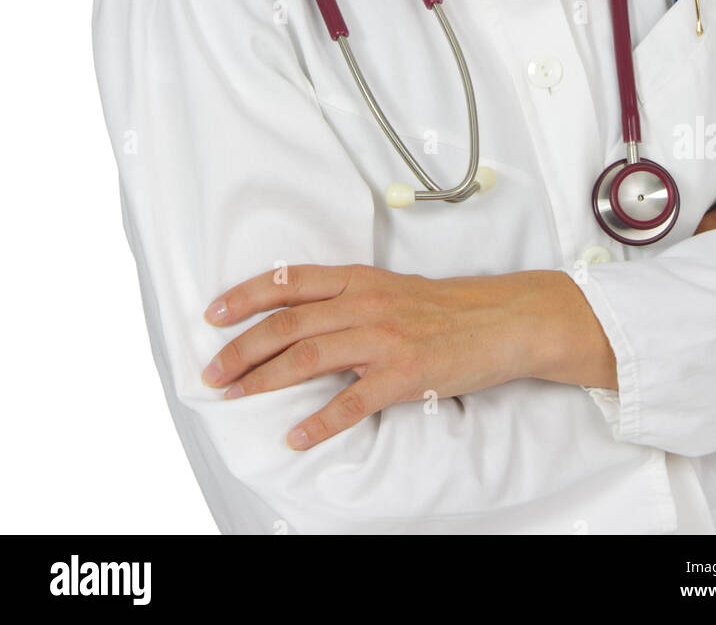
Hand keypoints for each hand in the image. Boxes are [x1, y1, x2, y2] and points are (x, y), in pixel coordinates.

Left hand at [201, 265, 598, 448]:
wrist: (504, 320)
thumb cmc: (448, 308)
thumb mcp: (393, 289)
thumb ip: (350, 298)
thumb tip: (303, 316)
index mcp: (360, 278)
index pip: (291, 281)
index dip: (247, 296)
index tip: (214, 313)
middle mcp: (366, 303)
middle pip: (289, 322)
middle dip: (242, 347)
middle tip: (211, 370)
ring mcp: (385, 338)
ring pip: (309, 356)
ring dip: (264, 379)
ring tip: (235, 396)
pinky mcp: (405, 374)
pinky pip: (352, 401)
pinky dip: (319, 421)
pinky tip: (296, 436)